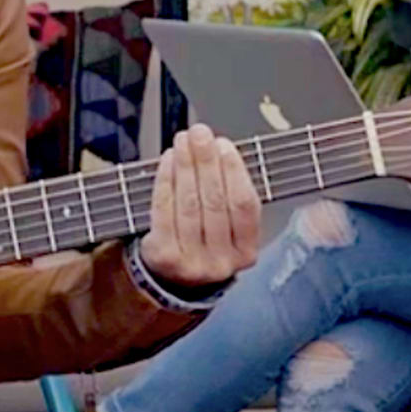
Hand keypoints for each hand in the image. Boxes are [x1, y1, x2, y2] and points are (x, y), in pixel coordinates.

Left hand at [140, 124, 259, 290]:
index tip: (224, 145)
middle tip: (200, 133)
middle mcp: (222, 262)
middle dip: (207, 161)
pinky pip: (164, 210)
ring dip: (186, 166)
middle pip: (215, 201)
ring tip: (184, 141)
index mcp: (246, 252)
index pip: (244, 206)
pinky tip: (169, 160)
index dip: (234, 171)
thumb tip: (217, 147)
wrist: (173, 278)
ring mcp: (192, 262)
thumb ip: (229, 193)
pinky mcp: (164, 257)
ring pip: (190, 204)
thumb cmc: (203, 240)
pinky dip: (166, 180)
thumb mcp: (227, 226)